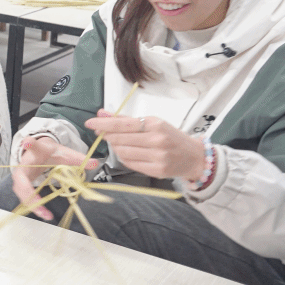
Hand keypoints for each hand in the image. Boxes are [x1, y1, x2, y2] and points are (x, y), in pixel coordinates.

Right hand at [10, 136, 92, 220]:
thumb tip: (95, 163)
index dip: (29, 144)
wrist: (39, 152)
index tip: (27, 143)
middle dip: (28, 192)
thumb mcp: (64, 153)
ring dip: (31, 204)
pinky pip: (25, 197)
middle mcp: (25, 163)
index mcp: (37, 151)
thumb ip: (78, 158)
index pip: (32, 146)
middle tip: (38, 202)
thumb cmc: (50, 152)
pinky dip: (34, 206)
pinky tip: (44, 214)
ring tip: (46, 215)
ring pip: (20, 191)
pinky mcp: (22, 185)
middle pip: (20, 178)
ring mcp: (21, 176)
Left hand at [83, 109, 205, 180]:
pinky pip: (131, 164)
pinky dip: (124, 158)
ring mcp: (157, 157)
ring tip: (118, 143)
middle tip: (102, 133)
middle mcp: (157, 140)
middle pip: (120, 139)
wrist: (194, 156)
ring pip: (123, 152)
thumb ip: (126, 119)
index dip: (104, 124)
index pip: (123, 124)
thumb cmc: (171, 137)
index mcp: (156, 124)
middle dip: (107, 136)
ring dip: (115, 147)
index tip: (90, 123)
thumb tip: (102, 113)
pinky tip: (127, 153)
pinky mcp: (157, 171)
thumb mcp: (153, 123)